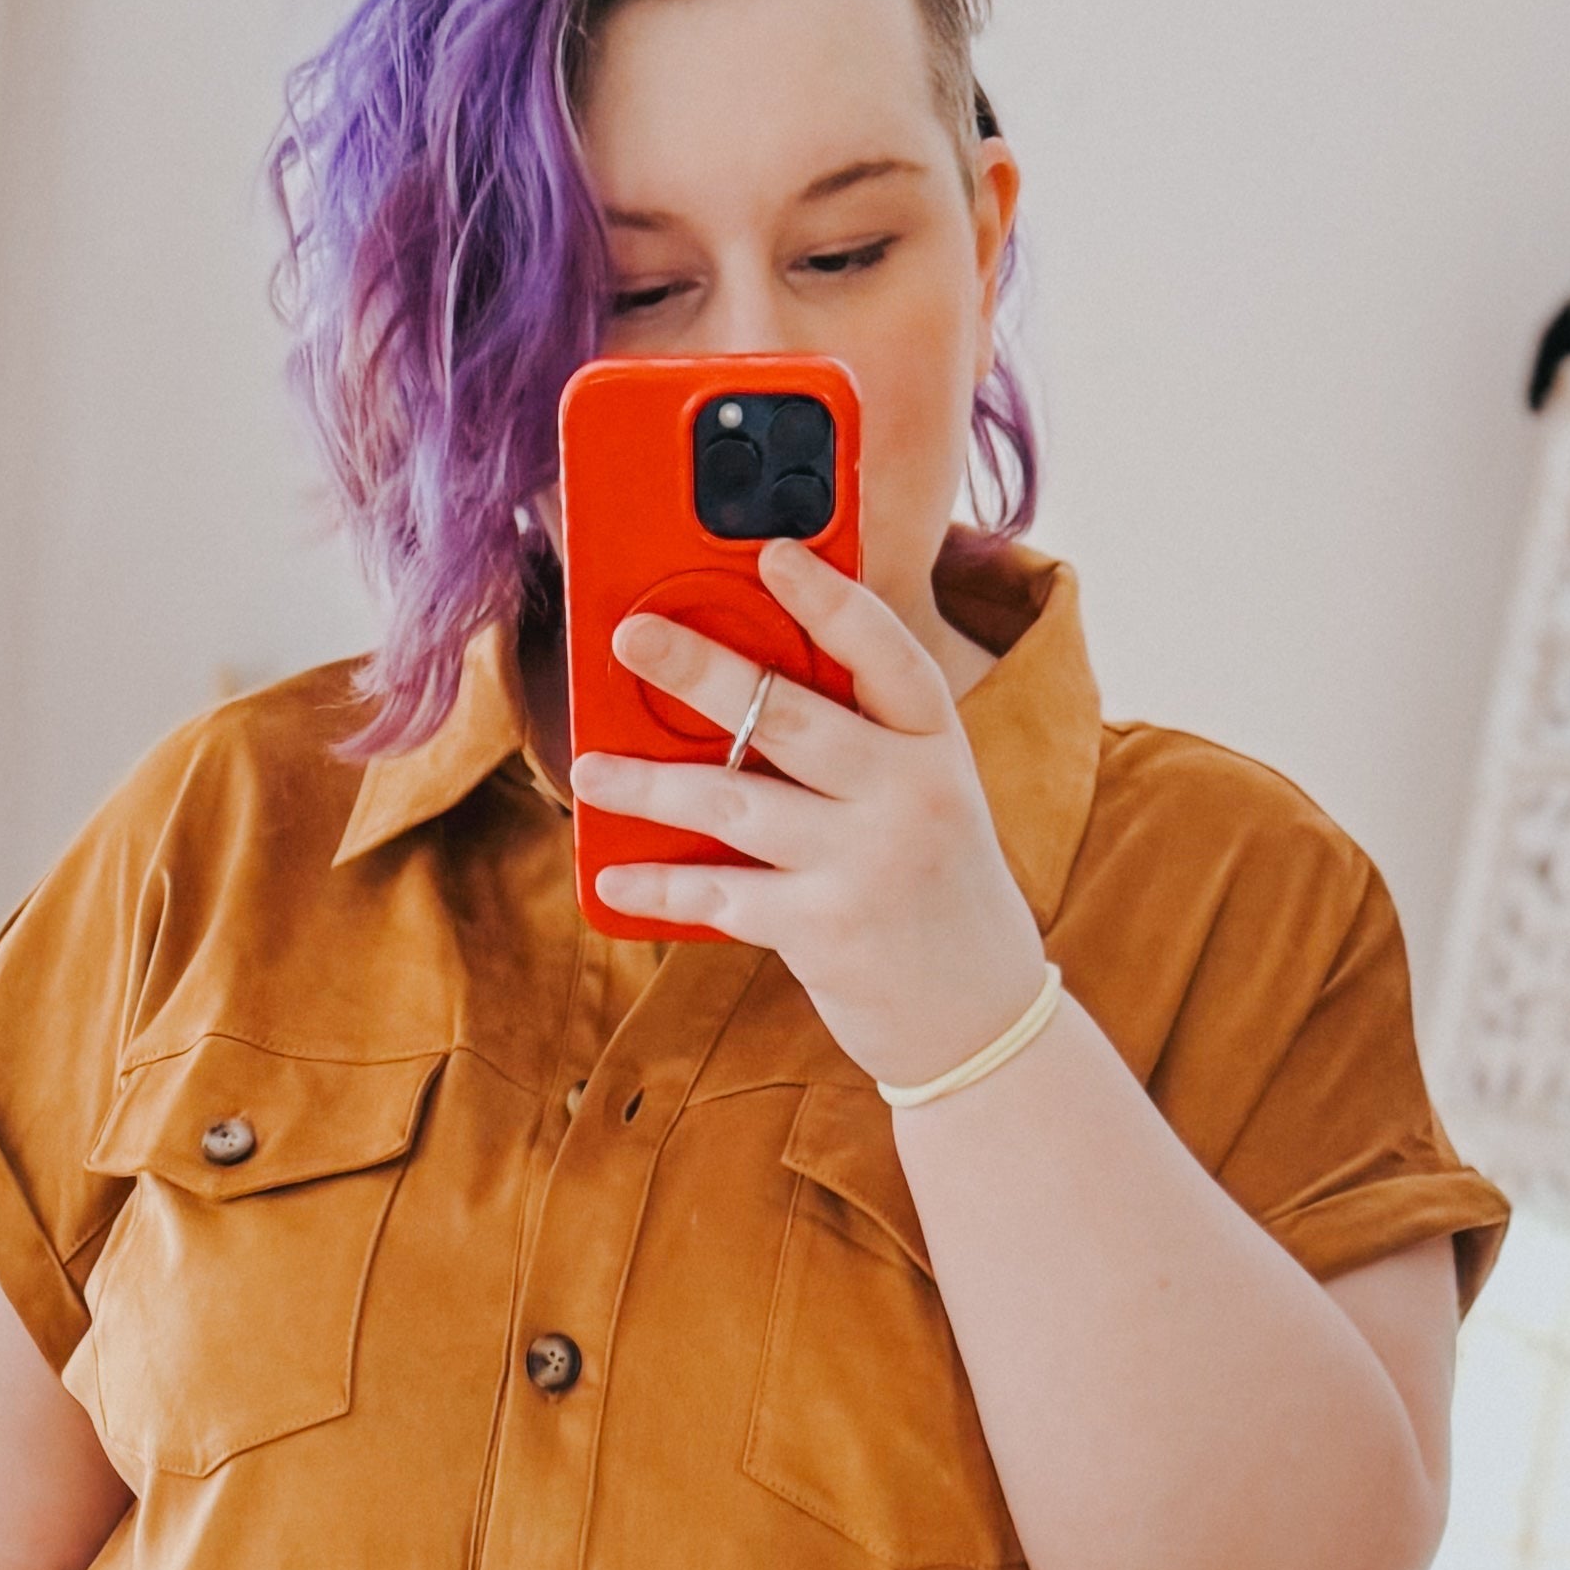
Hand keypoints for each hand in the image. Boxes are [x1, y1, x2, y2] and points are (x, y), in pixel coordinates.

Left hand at [574, 540, 1046, 1087]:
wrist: (980, 1016)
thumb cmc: (931, 887)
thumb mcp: (925, 798)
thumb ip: (857, 748)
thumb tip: (735, 694)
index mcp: (939, 744)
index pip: (887, 655)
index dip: (830, 600)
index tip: (772, 553)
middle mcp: (910, 794)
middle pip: (790, 715)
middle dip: (701, 670)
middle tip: (630, 636)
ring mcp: (869, 863)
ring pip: (737, 804)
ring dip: (652, 785)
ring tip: (590, 768)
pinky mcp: (828, 930)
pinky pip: (724, 896)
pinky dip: (662, 889)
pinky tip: (613, 881)